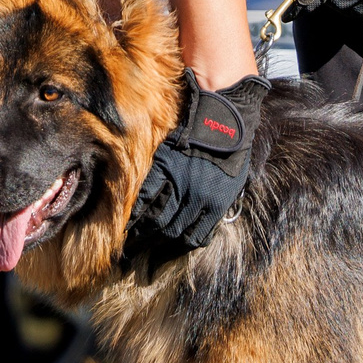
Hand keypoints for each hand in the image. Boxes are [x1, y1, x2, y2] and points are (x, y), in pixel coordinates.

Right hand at [130, 73, 267, 253]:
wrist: (224, 112)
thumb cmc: (233, 146)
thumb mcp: (234, 181)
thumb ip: (217, 204)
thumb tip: (203, 222)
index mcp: (216, 205)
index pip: (193, 238)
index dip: (177, 247)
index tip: (166, 250)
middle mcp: (197, 199)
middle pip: (171, 233)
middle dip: (156, 244)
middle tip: (144, 250)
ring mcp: (178, 183)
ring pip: (155, 219)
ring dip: (143, 231)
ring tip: (133, 238)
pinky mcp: (163, 167)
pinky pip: (145, 196)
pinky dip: (135, 210)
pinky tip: (128, 218)